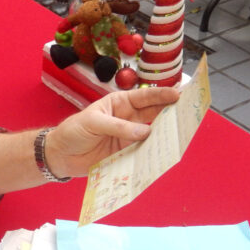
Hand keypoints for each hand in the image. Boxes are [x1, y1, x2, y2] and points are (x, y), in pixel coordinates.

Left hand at [45, 86, 179, 178]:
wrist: (60, 155)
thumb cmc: (73, 131)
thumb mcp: (93, 123)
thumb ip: (118, 126)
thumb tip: (145, 132)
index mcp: (119, 103)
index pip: (144, 97)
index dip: (162, 95)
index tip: (178, 94)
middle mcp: (128, 118)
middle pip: (154, 114)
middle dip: (171, 112)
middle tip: (189, 112)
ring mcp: (128, 136)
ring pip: (152, 133)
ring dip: (165, 133)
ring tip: (181, 132)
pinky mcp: (126, 153)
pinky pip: (143, 152)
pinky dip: (154, 152)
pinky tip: (164, 152)